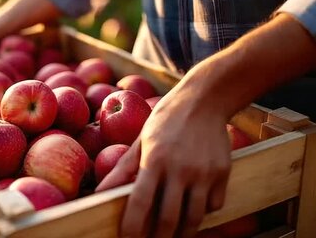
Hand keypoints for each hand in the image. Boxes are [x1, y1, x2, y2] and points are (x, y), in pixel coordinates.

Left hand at [96, 82, 231, 237]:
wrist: (204, 99)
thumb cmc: (166, 119)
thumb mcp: (141, 139)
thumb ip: (122, 169)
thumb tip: (99, 192)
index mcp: (155, 160)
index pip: (140, 202)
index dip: (133, 227)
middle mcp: (181, 169)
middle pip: (169, 219)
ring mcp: (205, 173)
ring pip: (195, 218)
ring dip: (182, 233)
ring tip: (172, 236)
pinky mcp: (224, 173)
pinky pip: (214, 205)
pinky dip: (203, 211)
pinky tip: (193, 209)